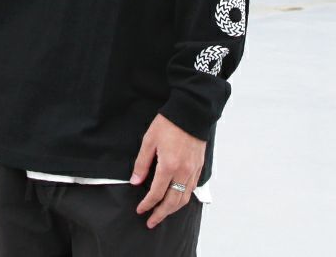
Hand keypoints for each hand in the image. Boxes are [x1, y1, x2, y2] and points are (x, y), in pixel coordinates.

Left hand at [130, 113, 206, 228]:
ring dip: (173, 210)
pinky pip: (191, 189)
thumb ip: (142, 163)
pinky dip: (183, 199)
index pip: (157, 193)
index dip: (147, 204)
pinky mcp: (199, 167)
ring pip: (184, 199)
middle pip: (172, 202)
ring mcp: (193, 171)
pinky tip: (176, 200)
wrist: (191, 113)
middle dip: (161, 214)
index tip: (140, 210)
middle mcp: (183, 172)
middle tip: (151, 222)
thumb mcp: (149, 140)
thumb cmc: (168, 124)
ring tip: (163, 214)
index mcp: (169, 166)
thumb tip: (135, 182)